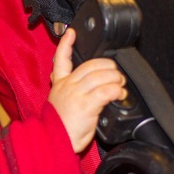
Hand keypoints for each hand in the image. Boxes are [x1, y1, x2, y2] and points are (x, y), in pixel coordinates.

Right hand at [48, 28, 126, 152]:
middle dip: (108, 66)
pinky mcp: (86, 104)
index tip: (72, 32)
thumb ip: (71, 92)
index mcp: (59, 84)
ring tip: (120, 87)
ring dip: (116, 79)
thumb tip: (90, 89)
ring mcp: (76, 94)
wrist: (52, 142)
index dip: (66, 43)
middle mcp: (67, 85)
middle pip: (91, 65)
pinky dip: (117, 91)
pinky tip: (120, 95)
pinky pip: (106, 91)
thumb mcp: (59, 104)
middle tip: (116, 74)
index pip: (60, 59)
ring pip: (101, 75)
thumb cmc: (59, 128)